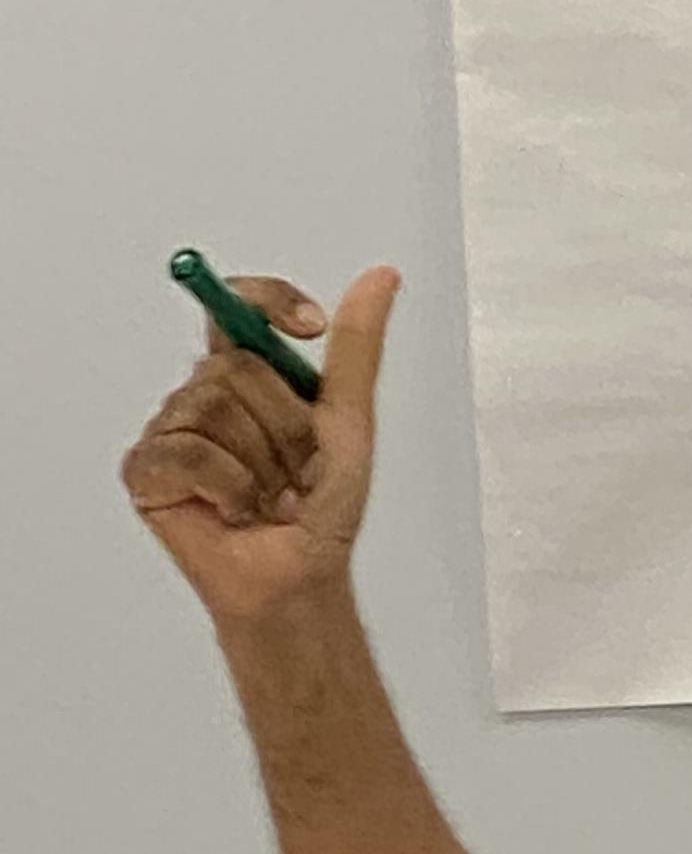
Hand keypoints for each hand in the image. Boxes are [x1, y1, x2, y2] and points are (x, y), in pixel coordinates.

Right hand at [120, 267, 399, 627]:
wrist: (299, 576)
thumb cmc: (321, 509)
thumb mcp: (350, 423)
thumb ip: (357, 350)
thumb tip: (383, 277)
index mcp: (245, 374)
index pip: (236, 306)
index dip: (267, 302)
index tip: (310, 325)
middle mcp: (202, 393)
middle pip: (237, 368)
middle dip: (286, 427)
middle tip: (295, 472)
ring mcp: (170, 430)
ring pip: (214, 410)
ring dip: (261, 465)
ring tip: (267, 497)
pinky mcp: (147, 469)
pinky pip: (190, 454)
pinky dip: (230, 489)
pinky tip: (235, 511)